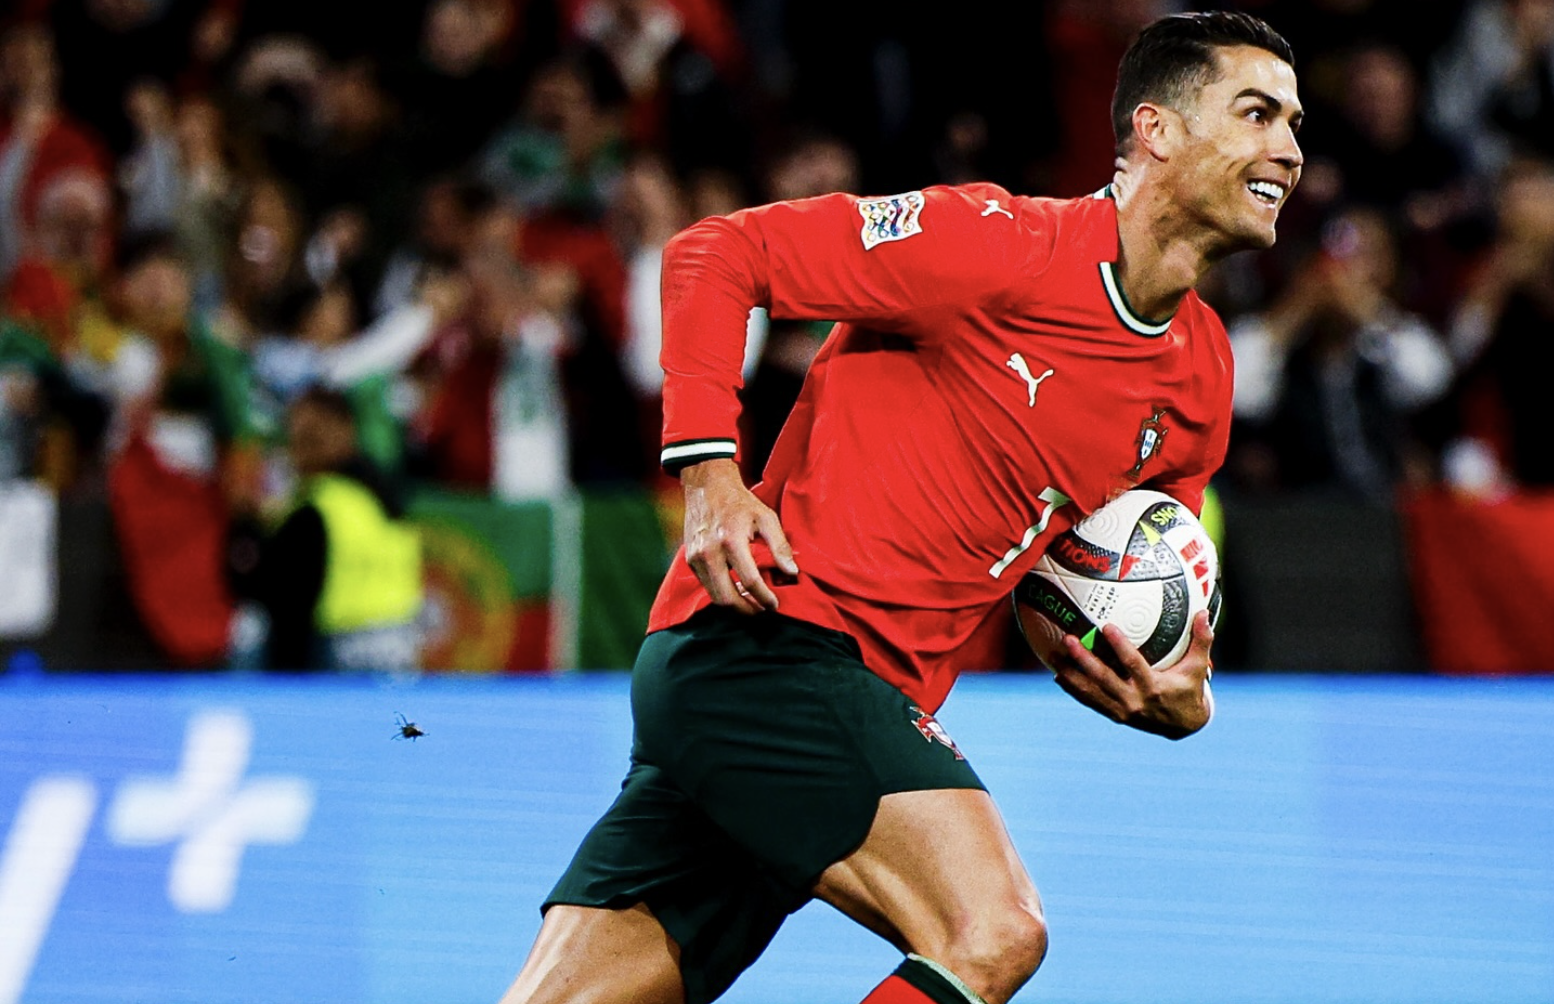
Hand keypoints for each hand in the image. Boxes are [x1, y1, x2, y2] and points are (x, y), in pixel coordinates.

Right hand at [681, 458, 798, 613]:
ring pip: (714, 596)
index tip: (774, 604)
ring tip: (752, 601)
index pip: (749, 581)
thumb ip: (780, 546)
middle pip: (726, 597)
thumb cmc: (740, 502)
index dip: (764, 597)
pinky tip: (736, 588)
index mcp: (731, 540)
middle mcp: (709, 552)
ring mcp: (696, 557)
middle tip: (762, 609)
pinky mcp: (690, 560)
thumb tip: (792, 572)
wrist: (707, 486)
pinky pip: (707, 585)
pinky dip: (722, 592)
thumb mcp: (766, 517)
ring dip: (734, 604)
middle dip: (747, 610)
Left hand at [1050, 611, 1214, 739]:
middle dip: (1084, 659)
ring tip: (1053, 656)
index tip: (1106, 627)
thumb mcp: (1197, 667)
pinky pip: (1090, 702)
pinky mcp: (1115, 716)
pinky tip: (1058, 676)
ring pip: (1091, 692)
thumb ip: (1201, 640)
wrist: (1184, 726)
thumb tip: (1204, 612)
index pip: (1133, 664)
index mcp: (1154, 687)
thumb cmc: (1189, 689)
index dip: (1119, 646)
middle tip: (1068, 639)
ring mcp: (1122, 711)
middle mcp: (1135, 700)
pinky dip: (1074, 690)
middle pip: (1104, 679)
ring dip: (1071, 674)